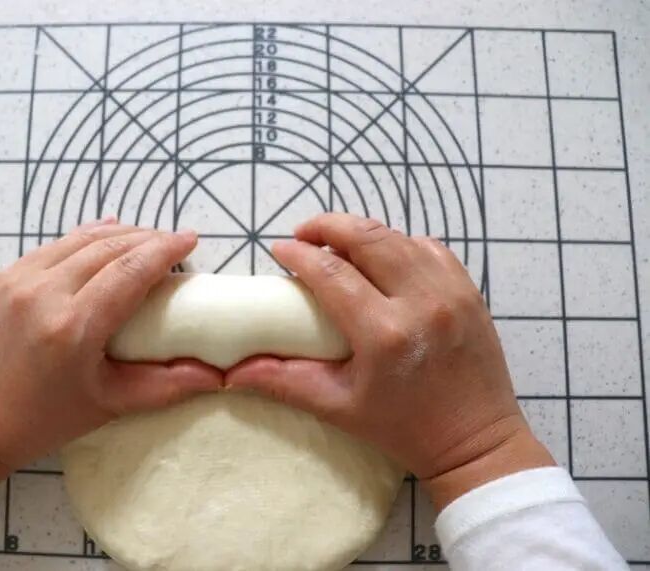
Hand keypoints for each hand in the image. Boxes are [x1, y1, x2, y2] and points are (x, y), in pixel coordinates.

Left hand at [0, 220, 222, 500]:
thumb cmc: (43, 419)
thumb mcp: (109, 405)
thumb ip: (165, 386)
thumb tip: (216, 376)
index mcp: (74, 326)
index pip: (131, 270)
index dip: (166, 250)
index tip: (192, 240)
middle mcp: (45, 292)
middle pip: (109, 246)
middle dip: (148, 238)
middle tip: (175, 243)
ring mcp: (19, 279)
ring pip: (80, 239)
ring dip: (119, 233)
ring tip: (147, 238)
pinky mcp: (4, 276)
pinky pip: (54, 246)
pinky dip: (86, 237)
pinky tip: (106, 233)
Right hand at [226, 214, 553, 508]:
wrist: (476, 443)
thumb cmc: (404, 428)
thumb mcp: (339, 408)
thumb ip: (285, 381)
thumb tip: (233, 371)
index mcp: (383, 333)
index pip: (331, 274)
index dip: (299, 254)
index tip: (279, 250)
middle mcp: (420, 301)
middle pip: (368, 238)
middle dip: (329, 226)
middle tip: (304, 233)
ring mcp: (451, 292)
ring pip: (400, 238)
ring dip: (364, 234)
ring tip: (339, 245)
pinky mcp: (470, 292)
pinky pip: (432, 249)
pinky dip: (402, 245)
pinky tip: (385, 258)